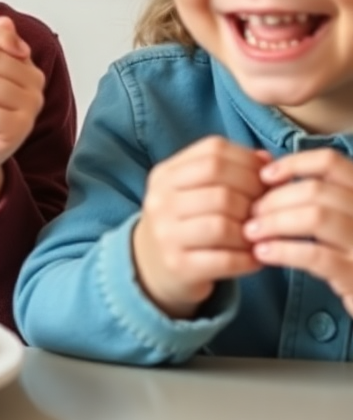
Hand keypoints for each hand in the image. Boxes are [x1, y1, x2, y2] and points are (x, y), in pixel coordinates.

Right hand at [132, 136, 269, 318]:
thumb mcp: (193, 188)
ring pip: (223, 226)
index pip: (213, 153)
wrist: (151, 263)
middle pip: (222, 191)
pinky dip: (248, 259)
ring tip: (260, 235)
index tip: (266, 178)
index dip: (248, 162)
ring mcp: (166, 234)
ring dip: (252, 232)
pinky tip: (254, 257)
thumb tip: (268, 161)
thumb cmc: (184, 220)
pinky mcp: (177, 265)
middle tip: (268, 210)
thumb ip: (227, 170)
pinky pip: (225, 260)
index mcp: (165, 174)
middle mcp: (160, 200)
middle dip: (255, 200)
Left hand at [245, 149, 352, 315]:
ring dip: (274, 222)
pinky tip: (262, 252)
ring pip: (316, 217)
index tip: (264, 176)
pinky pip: (316, 256)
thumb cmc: (345, 251)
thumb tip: (264, 164)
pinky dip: (283, 250)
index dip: (293, 163)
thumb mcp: (337, 216)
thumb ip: (312, 192)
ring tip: (251, 231)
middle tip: (251, 211)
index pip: (330, 162)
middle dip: (275, 198)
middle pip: (316, 190)